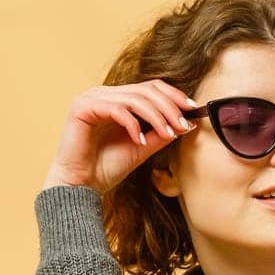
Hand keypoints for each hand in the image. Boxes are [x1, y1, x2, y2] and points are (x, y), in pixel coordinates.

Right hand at [41, 80, 198, 196]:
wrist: (81, 187)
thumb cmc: (106, 168)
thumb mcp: (141, 148)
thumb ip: (160, 133)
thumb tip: (187, 123)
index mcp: (116, 99)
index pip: (150, 87)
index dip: (173, 96)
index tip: (192, 110)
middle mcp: (103, 94)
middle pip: (145, 90)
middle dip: (169, 107)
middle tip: (183, 124)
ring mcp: (91, 98)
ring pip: (134, 98)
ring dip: (156, 116)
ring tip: (168, 134)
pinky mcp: (82, 107)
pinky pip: (116, 109)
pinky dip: (133, 124)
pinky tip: (140, 141)